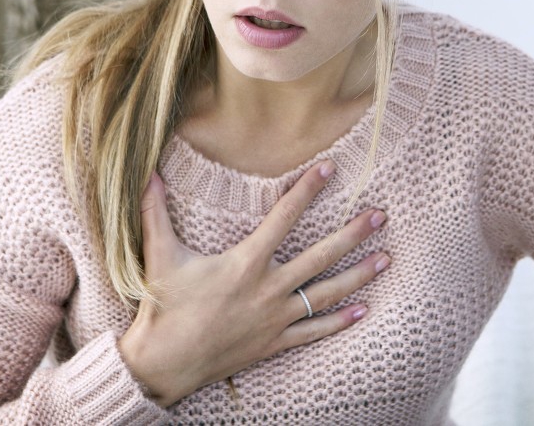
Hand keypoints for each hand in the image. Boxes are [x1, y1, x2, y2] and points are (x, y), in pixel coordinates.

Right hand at [117, 161, 388, 407]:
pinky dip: (339, 321)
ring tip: (386, 258)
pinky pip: (314, 331)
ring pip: (327, 293)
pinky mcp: (274, 342)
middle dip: (353, 234)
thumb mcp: (160, 256)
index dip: (307, 190)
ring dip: (359, 275)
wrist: (163, 365)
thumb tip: (147, 174)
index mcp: (245, 263)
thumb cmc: (163, 307)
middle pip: (321, 256)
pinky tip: (363, 310)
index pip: (284, 218)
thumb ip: (154, 212)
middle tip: (381, 216)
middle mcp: (268, 289)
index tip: (330, 168)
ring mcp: (275, 318)